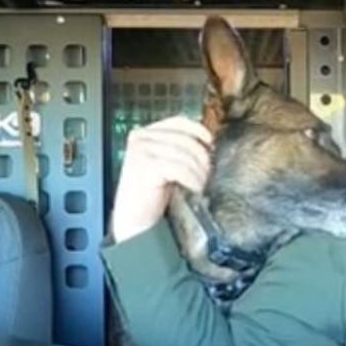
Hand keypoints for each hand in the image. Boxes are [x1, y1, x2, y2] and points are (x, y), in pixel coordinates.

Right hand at [110, 115, 212, 243]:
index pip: (178, 122)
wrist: (134, 223)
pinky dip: (192, 179)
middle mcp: (140, 139)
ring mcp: (141, 151)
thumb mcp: (164, 164)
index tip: (211, 144)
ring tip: (201, 184)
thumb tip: (208, 141)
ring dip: (199, 172)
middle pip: (186, 140)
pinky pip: (181, 168)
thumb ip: (177, 148)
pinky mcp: (146, 167)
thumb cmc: (151, 196)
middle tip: (207, 174)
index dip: (199, 131)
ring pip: (186, 155)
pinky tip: (194, 189)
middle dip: (202, 158)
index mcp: (143, 134)